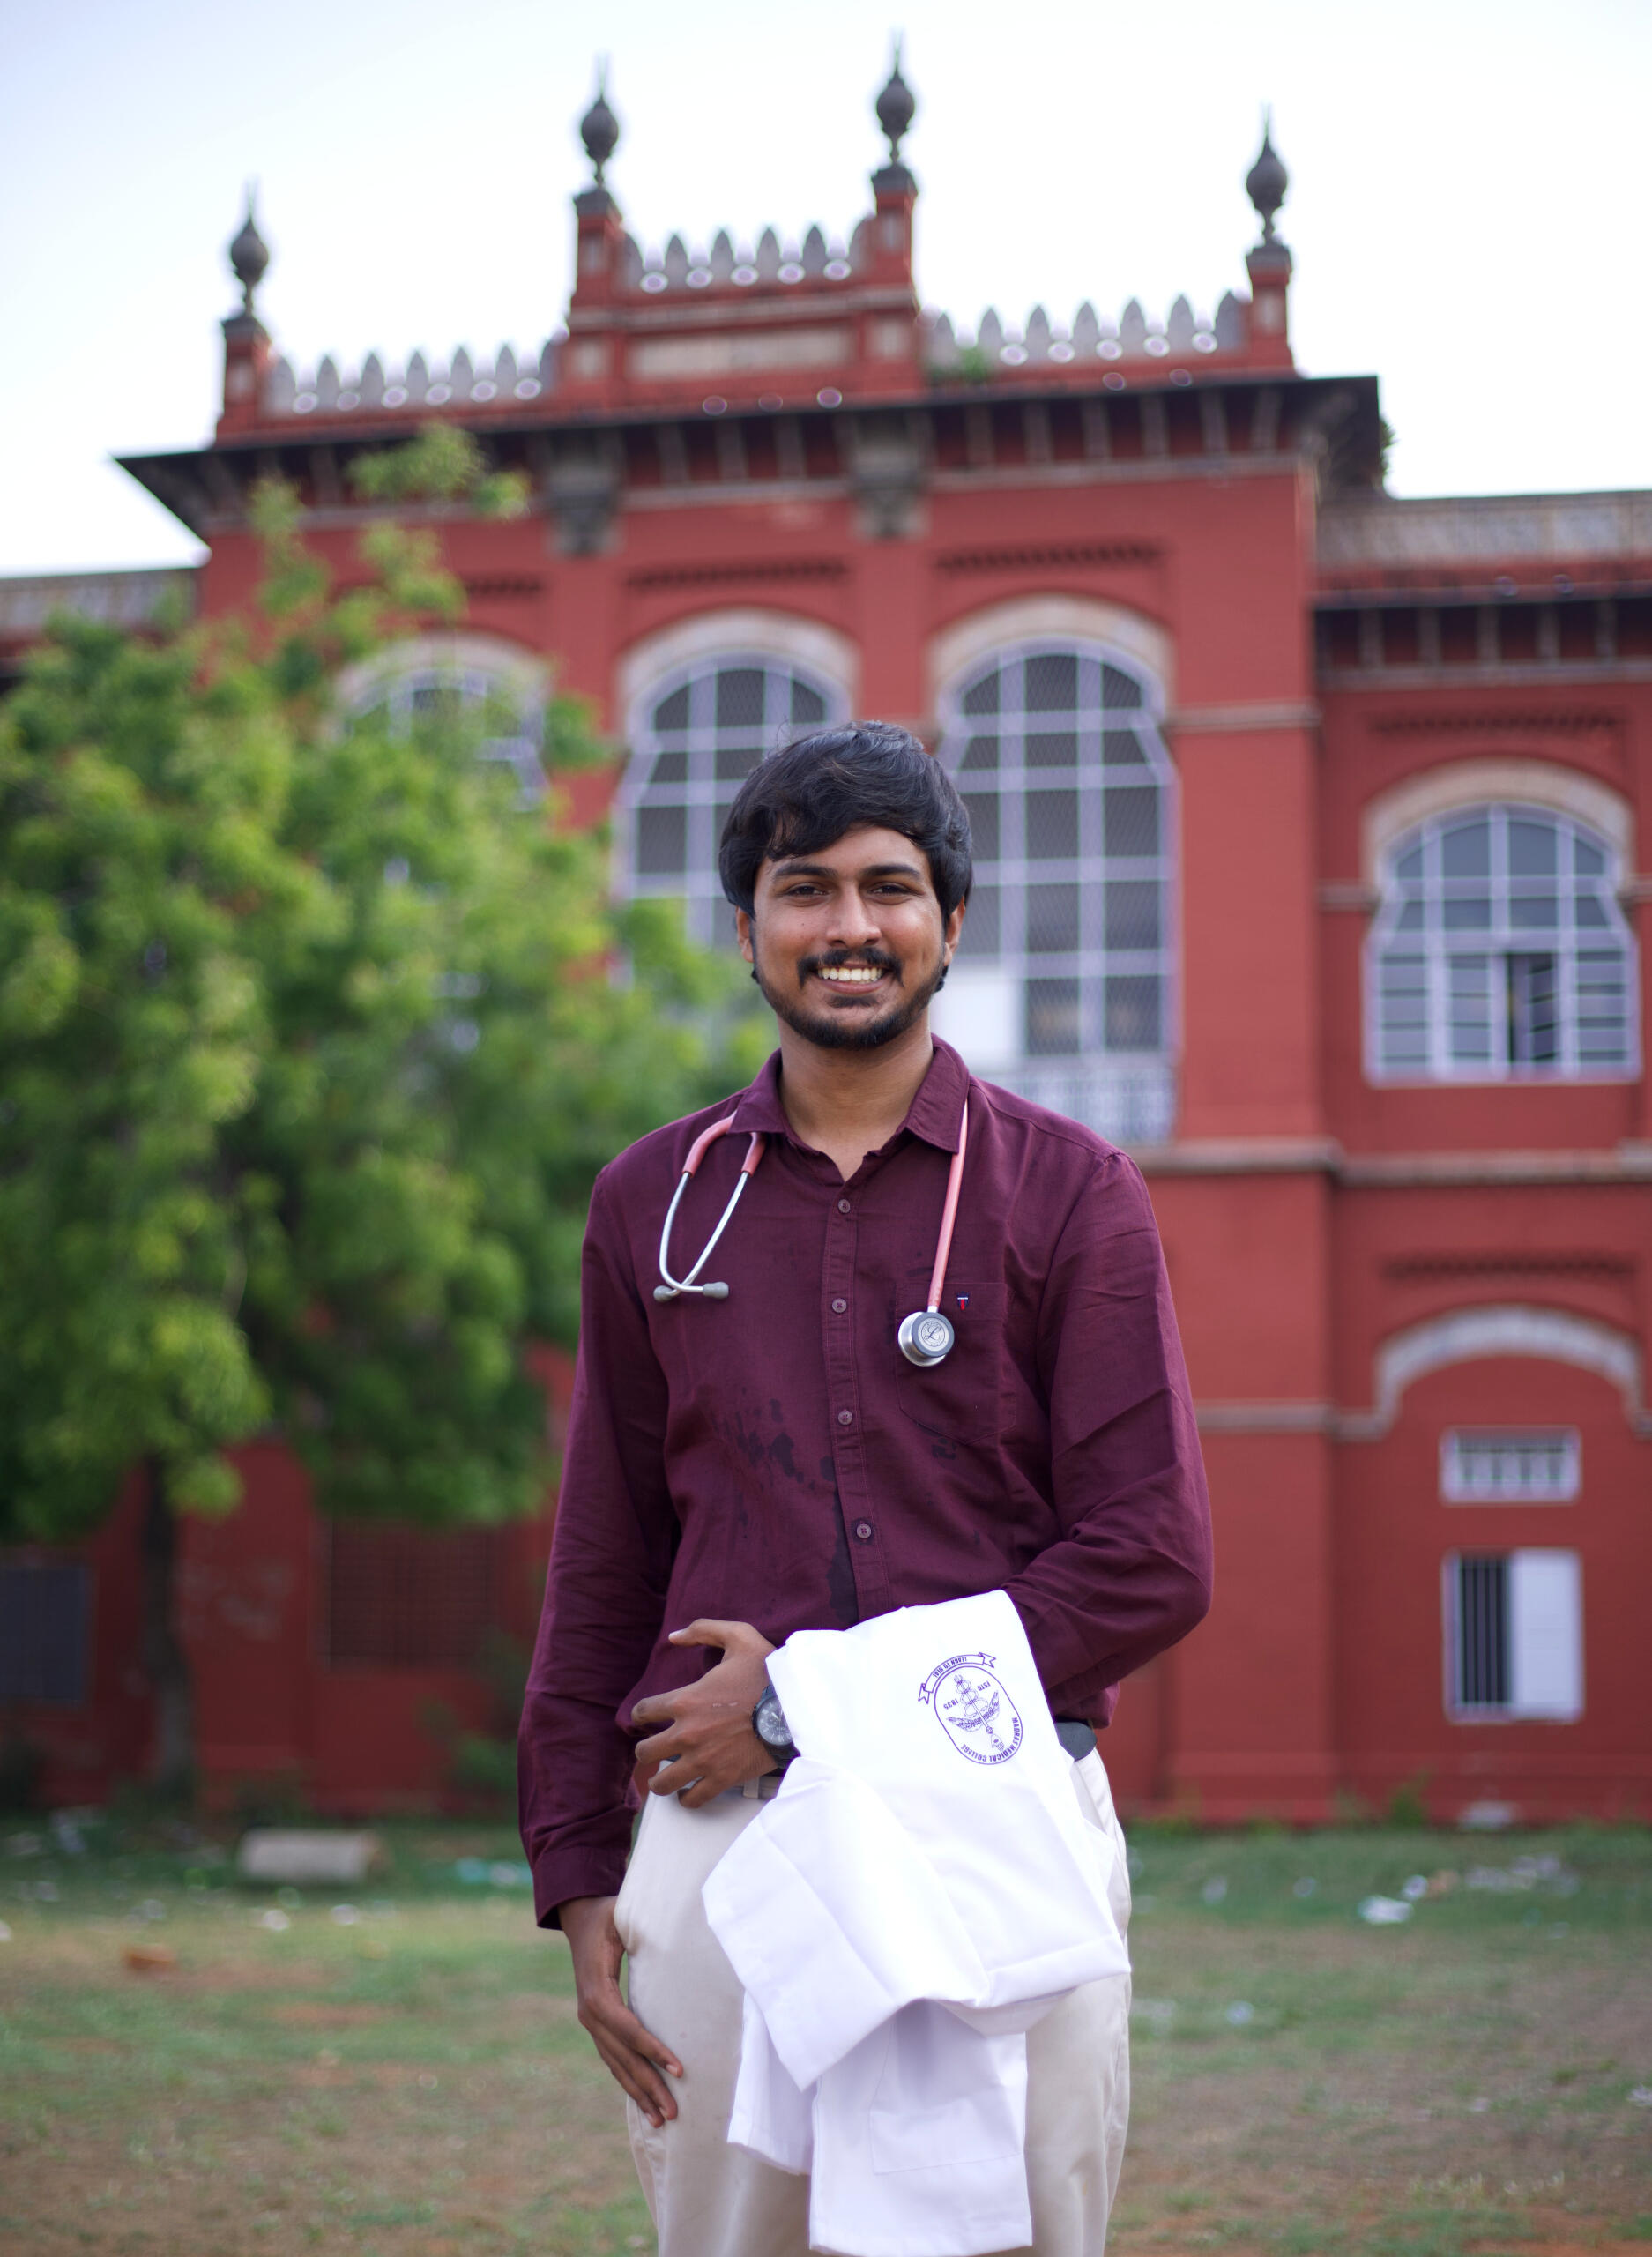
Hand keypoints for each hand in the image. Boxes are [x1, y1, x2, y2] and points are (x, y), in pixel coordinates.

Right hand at [560, 1894, 682, 2126]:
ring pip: (616, 2065)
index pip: (628, 2028)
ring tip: (661, 2120)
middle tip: (673, 2113)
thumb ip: (636, 1923)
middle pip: (623, 2056)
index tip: (679, 2068)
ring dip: (639, 2092)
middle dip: (649, 2085)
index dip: (652, 2049)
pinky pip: (612, 2059)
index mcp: (597, 1990)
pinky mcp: (596, 2025)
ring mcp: (590, 2022)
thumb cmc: (608, 1914)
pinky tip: (644, 2101)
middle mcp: (590, 2013)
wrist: (581, 1919)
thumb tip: (667, 1923)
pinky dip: (628, 2081)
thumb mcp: (621, 1914)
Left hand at [630, 1618, 776, 1809]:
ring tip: (664, 1777)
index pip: (643, 1712)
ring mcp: (703, 1760)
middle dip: (646, 1751)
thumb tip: (674, 1636)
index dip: (640, 1715)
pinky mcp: (722, 1779)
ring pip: (662, 1782)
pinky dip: (686, 1799)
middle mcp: (687, 1734)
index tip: (644, 1719)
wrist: (796, 1708)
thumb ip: (704, 1629)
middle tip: (653, 1750)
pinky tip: (687, 1794)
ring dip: (659, 1780)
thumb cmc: (767, 1673)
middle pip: (646, 1751)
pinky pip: (693, 1799)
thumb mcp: (739, 1637)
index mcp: (685, 1700)